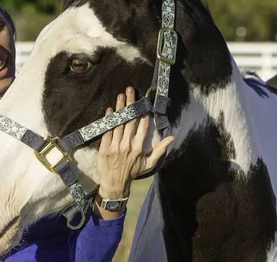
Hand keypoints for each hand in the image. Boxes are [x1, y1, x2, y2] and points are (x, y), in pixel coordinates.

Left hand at [94, 86, 173, 218]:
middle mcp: (127, 146)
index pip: (142, 128)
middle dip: (130, 105)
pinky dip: (108, 120)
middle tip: (130, 91)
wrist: (114, 184)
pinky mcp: (105, 148)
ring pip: (118, 124)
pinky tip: (109, 110)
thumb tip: (172, 138)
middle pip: (130, 121)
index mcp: (138, 148)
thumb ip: (160, 149)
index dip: (142, 114)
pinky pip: (107, 132)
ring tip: (120, 95)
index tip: (143, 103)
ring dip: (119, 109)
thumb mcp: (149, 163)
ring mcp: (115, 146)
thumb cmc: (132, 173)